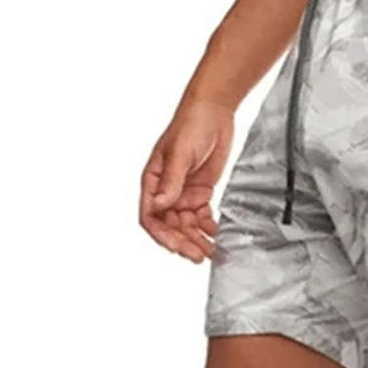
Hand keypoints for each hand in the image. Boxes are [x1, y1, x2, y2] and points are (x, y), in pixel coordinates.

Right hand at [139, 98, 233, 262]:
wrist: (214, 112)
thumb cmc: (191, 125)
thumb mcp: (179, 153)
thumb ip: (171, 181)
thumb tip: (161, 204)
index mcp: (153, 181)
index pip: (151, 216)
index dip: (162, 234)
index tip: (176, 246)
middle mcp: (166, 191)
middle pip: (170, 225)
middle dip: (183, 242)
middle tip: (198, 255)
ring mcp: (183, 193)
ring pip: (187, 225)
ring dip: (197, 239)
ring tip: (210, 252)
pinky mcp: (201, 192)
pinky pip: (202, 216)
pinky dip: (209, 228)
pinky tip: (217, 236)